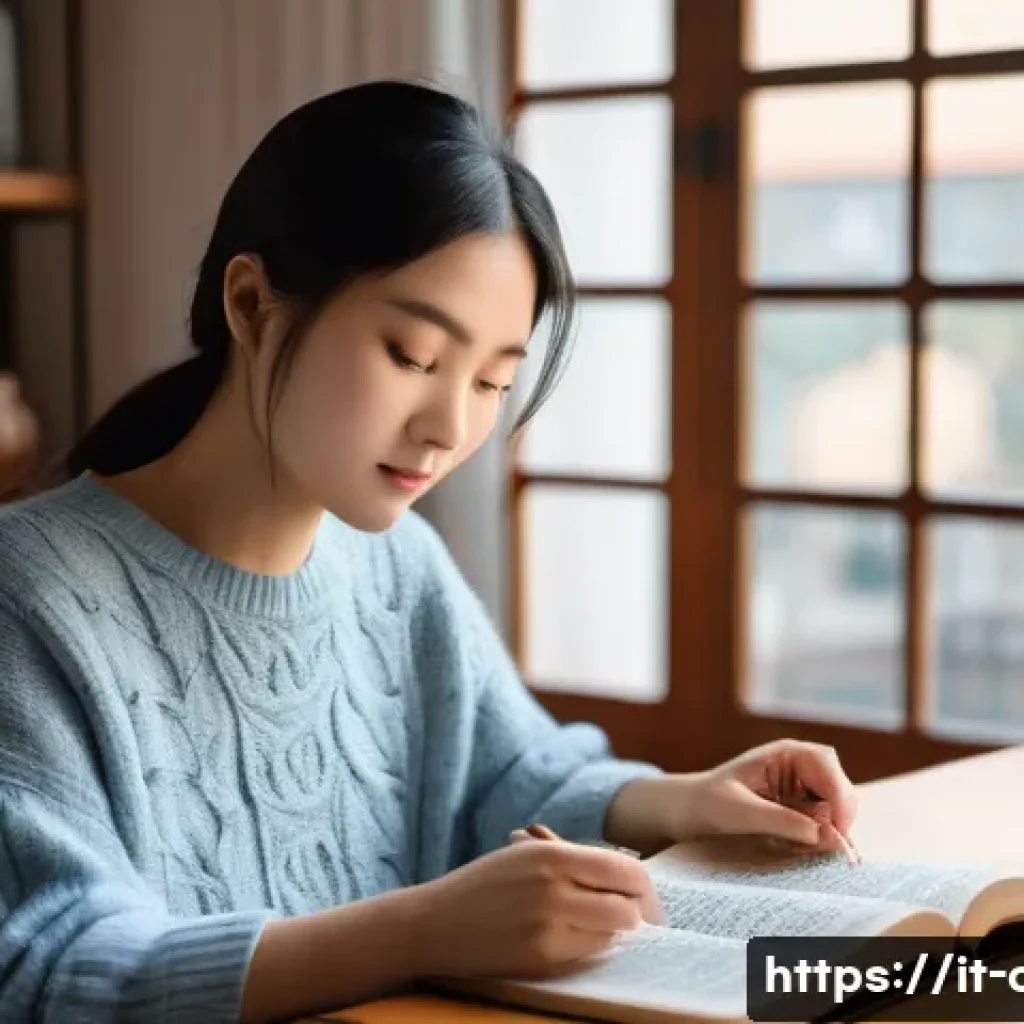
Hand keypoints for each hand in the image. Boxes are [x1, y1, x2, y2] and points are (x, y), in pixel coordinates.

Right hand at [402, 839, 662, 979]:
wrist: (436, 922)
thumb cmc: (484, 885)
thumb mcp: (527, 855)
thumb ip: (574, 862)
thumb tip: (627, 879)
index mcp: (551, 854)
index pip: (624, 870)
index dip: (643, 887)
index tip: (646, 896)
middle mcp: (554, 888)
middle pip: (627, 907)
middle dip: (637, 914)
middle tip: (636, 918)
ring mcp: (548, 926)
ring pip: (611, 934)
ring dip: (612, 931)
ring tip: (594, 924)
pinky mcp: (541, 957)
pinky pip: (587, 953)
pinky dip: (588, 946)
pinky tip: (570, 937)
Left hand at [674, 739, 858, 857]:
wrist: (692, 814)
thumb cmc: (710, 802)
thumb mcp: (740, 811)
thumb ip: (781, 820)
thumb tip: (826, 835)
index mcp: (785, 753)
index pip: (825, 763)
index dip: (838, 793)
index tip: (838, 828)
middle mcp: (800, 768)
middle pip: (839, 789)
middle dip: (838, 819)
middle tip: (831, 852)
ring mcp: (804, 791)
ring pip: (836, 813)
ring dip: (831, 835)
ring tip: (810, 853)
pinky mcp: (803, 813)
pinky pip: (825, 828)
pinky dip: (822, 843)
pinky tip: (807, 854)